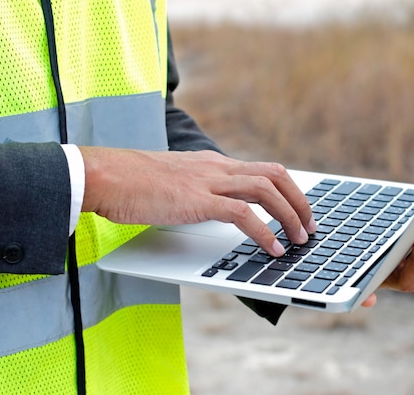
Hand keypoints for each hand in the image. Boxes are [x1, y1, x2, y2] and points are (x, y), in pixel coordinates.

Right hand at [79, 147, 315, 255]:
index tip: (298, 210)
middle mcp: (217, 168)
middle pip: (275, 174)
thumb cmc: (132, 183)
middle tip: (309, 226)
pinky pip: (242, 215)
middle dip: (299, 201)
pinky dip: (263, 231)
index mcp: (214, 164)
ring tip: (298, 239)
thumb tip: (216, 210)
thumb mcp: (176, 183)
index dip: (287, 190)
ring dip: (289, 215)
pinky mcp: (197, 200)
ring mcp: (208, 181)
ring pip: (266, 190)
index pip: (263, 170)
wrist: (104, 175)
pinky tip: (271, 248)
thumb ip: (199, 192)